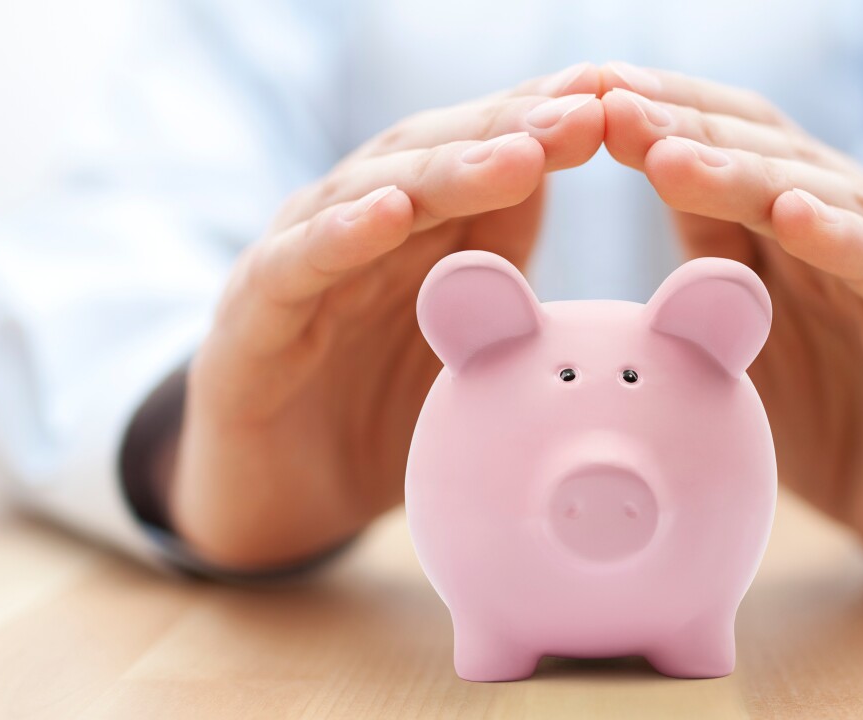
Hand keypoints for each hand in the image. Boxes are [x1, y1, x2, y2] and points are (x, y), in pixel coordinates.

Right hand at [169, 65, 604, 568]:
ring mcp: (301, 266)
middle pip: (434, 156)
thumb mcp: (465, 358)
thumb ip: (507, 293)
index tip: (611, 99)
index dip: (542, 124)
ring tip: (517, 155)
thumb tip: (582, 257)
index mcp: (416, 234)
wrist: (278, 505)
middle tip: (583, 113)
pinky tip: (388, 211)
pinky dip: (338, 234)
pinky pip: (294, 267)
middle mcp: (357, 231)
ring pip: (369, 193)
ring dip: (445, 171)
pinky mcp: (250, 320)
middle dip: (511, 130)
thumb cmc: (380, 421)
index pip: (480, 155)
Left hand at [600, 63, 862, 576]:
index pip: (738, 141)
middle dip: (688, 127)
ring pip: (828, 199)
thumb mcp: (753, 334)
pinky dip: (844, 241)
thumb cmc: (835, 421)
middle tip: (613, 105)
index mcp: (815, 221)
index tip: (591, 93)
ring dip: (746, 174)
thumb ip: (716, 255)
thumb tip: (652, 177)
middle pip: (773, 153)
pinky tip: (792, 216)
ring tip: (672, 155)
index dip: (668, 113)